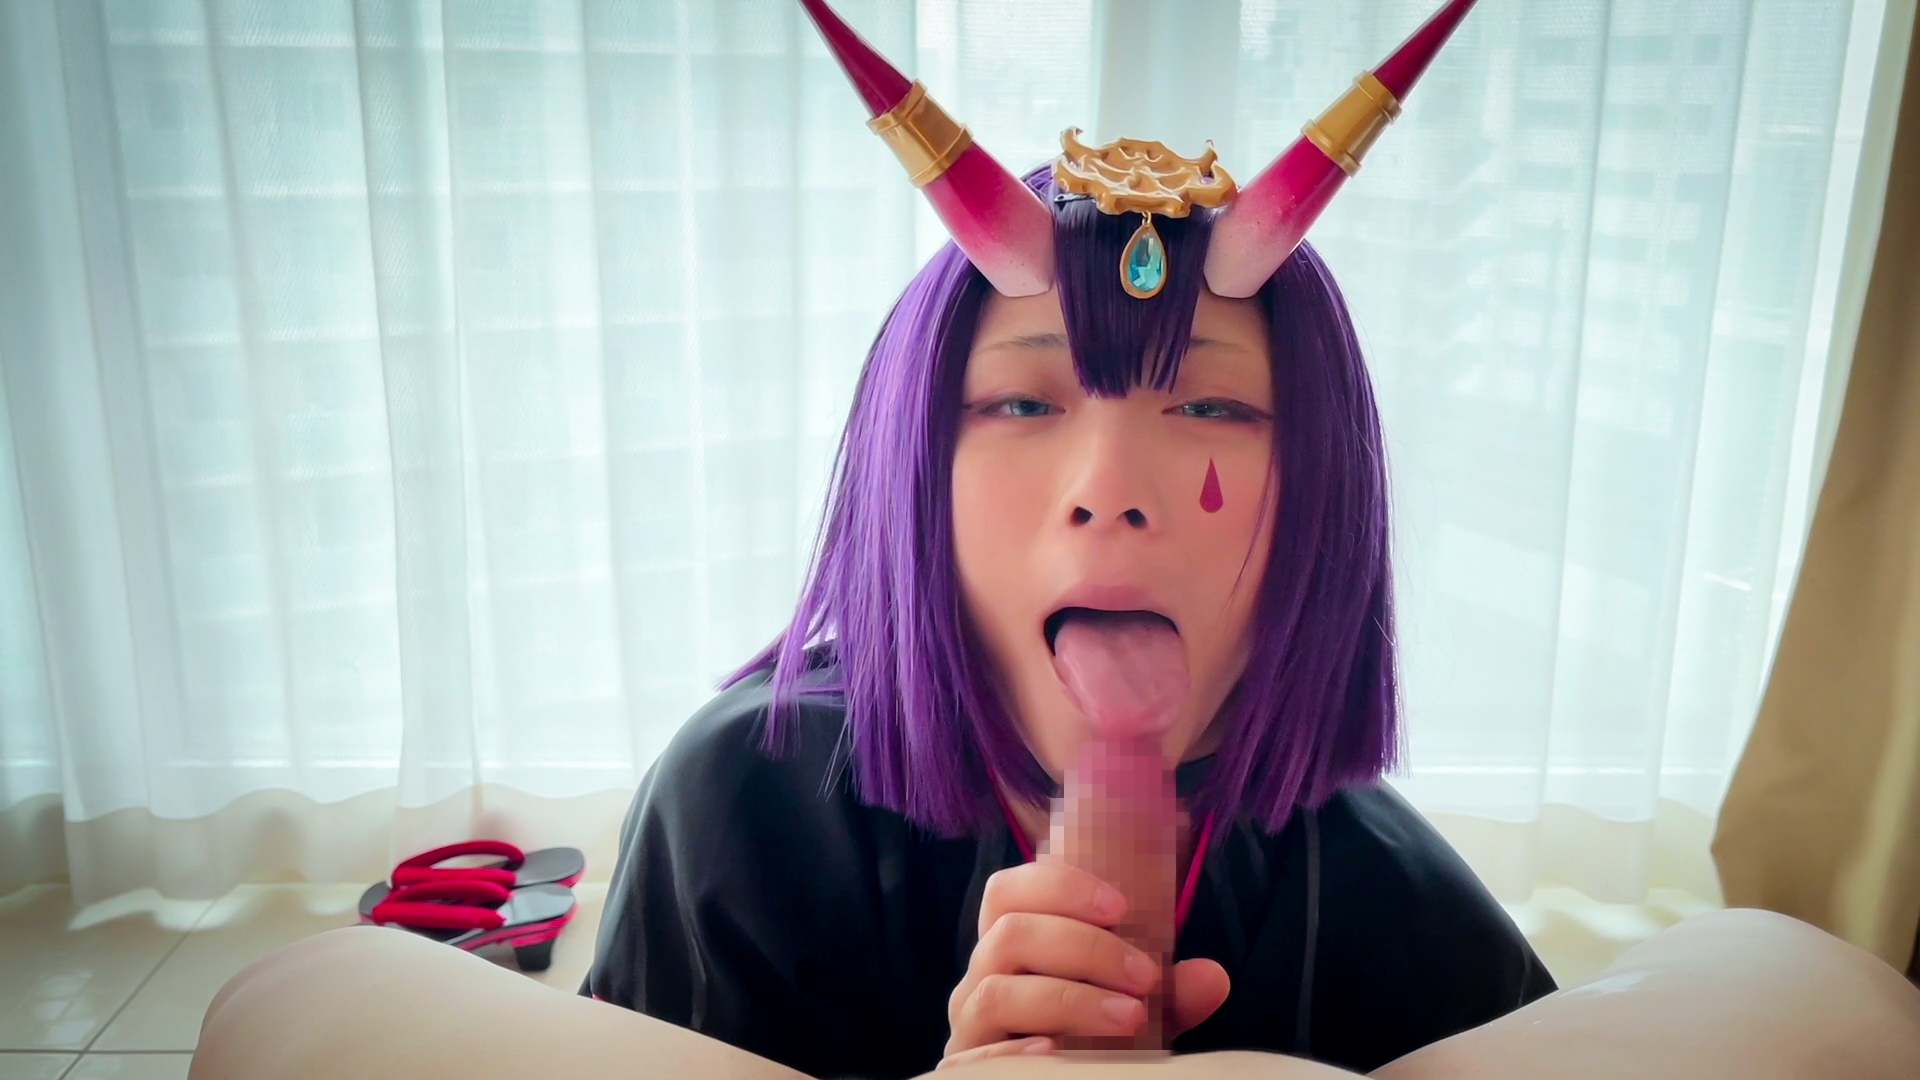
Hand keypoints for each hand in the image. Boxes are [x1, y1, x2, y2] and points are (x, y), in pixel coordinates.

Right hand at [939, 861, 1230, 1068]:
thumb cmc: (1093, 1040)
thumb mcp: (1135, 1010)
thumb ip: (1168, 994)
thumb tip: (1213, 977)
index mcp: (1012, 946)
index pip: (1009, 891)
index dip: (1059, 886)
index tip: (1121, 907)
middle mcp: (981, 978)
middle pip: (1009, 934)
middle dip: (1085, 948)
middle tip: (1145, 976)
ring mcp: (970, 1026)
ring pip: (995, 992)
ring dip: (1068, 1000)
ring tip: (1129, 1018)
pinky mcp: (965, 1068)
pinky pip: (976, 1056)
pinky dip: (1013, 1052)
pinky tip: (1056, 1052)